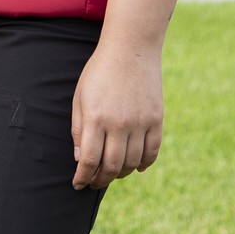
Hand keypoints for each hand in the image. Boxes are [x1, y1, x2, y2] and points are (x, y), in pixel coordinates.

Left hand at [69, 39, 162, 189]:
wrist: (130, 49)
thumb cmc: (99, 72)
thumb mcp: (80, 96)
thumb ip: (78, 128)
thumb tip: (80, 159)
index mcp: (95, 118)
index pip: (89, 160)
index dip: (83, 177)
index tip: (78, 184)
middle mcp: (119, 124)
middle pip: (111, 166)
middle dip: (100, 180)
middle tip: (94, 183)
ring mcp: (140, 123)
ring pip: (132, 163)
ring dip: (120, 173)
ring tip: (111, 174)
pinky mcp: (156, 120)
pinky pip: (152, 152)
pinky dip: (143, 164)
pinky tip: (134, 167)